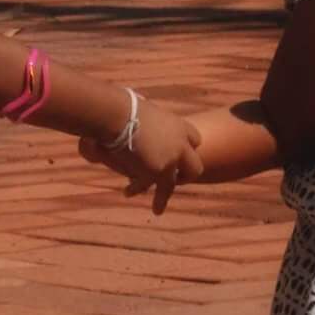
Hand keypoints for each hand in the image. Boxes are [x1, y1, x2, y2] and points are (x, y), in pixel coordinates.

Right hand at [81, 98, 203, 214]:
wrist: (119, 115)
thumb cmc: (124, 106)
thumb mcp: (143, 109)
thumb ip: (146, 117)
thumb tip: (136, 109)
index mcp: (179, 126)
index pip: (195, 139)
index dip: (187, 147)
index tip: (180, 153)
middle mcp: (180, 145)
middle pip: (195, 166)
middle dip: (186, 175)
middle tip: (178, 180)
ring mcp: (171, 161)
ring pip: (174, 184)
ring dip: (164, 197)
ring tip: (158, 208)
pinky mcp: (157, 172)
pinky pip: (148, 186)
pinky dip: (137, 188)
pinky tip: (128, 192)